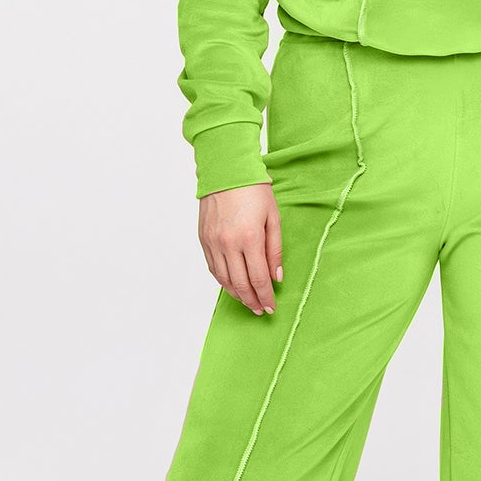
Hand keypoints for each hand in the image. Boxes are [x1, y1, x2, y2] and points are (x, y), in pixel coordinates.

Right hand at [198, 182, 283, 315]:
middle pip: (240, 284)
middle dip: (252, 300)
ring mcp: (213, 242)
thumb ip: (275, 250)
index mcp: (249, 238)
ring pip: (224, 279)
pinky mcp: (203, 239)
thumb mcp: (273, 218)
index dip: (266, 296)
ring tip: (248, 301)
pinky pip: (213, 268)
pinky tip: (232, 285)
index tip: (272, 307)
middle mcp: (228, 244)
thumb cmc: (254, 190)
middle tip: (261, 310)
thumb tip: (276, 277)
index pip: (258, 278)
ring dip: (236, 294)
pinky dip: (222, 281)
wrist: (226, 170)